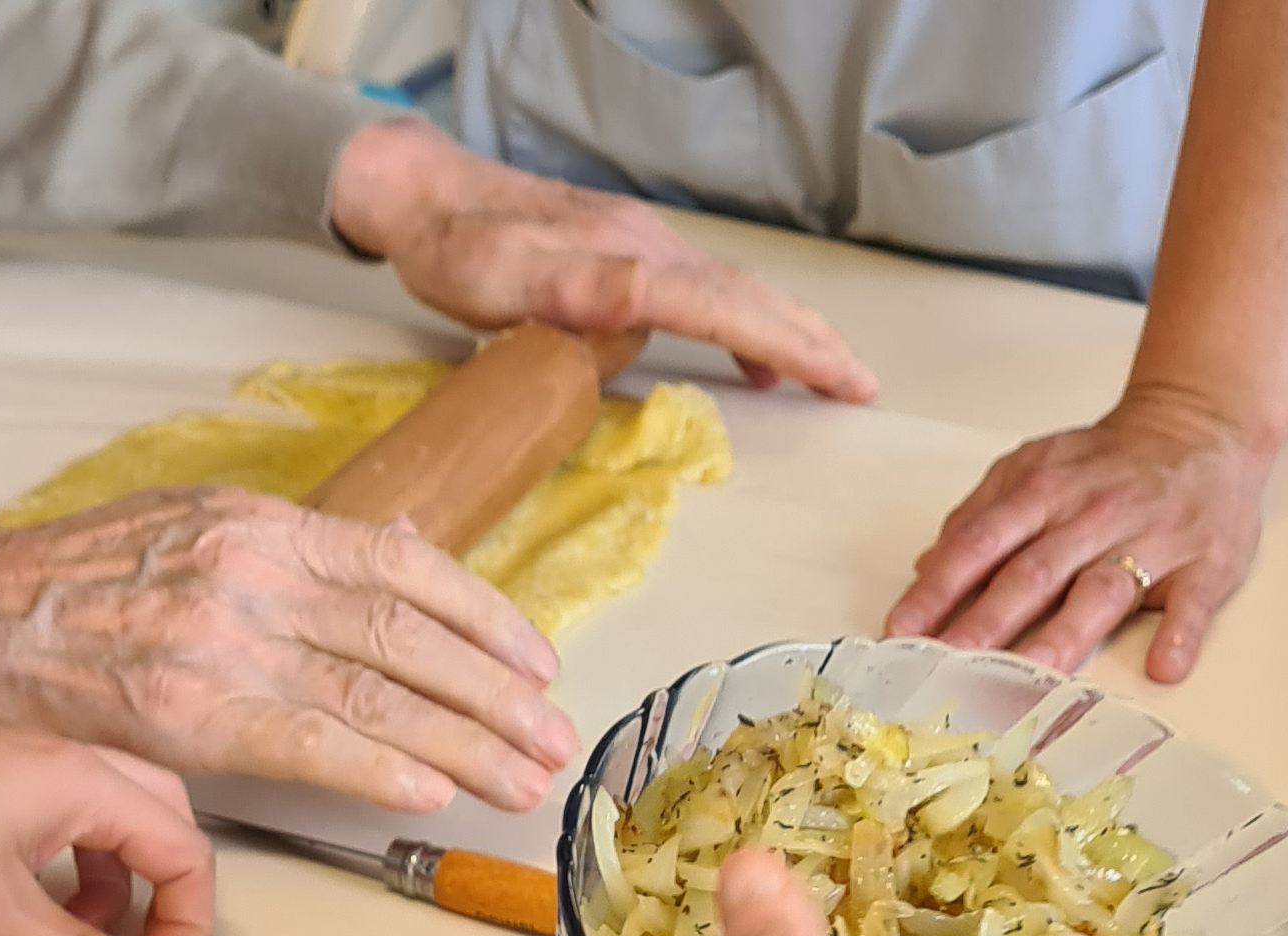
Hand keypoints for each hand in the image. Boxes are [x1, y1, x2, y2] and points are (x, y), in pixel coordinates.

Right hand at [0, 487, 576, 812]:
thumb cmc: (86, 579)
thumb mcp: (200, 521)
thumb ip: (297, 546)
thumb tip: (398, 554)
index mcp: (266, 525)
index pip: (407, 568)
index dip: (486, 617)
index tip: (538, 661)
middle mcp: (257, 575)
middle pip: (408, 639)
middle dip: (497, 695)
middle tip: (553, 736)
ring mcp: (226, 644)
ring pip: (376, 695)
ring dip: (465, 743)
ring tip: (521, 776)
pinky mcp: (193, 712)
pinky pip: (309, 743)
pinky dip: (379, 768)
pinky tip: (430, 791)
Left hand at [0, 718, 213, 935]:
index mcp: (85, 781)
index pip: (185, 848)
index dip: (188, 917)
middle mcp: (67, 760)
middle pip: (160, 817)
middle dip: (164, 888)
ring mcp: (25, 763)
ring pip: (110, 816)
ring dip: (113, 878)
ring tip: (74, 934)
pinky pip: (62, 816)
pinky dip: (68, 863)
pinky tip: (28, 905)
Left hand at [331, 118, 874, 402]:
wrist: (425, 198)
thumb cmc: (453, 252)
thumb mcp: (501, 281)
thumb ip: (575, 292)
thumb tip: (646, 305)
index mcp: (624, 261)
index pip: (723, 306)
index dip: (786, 343)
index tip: (838, 378)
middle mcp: (647, 245)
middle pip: (747, 294)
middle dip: (812, 340)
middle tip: (863, 386)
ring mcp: (641, 243)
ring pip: (734, 289)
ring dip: (789, 331)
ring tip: (834, 374)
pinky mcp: (628, 251)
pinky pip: (705, 288)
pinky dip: (743, 322)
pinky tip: (752, 357)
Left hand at [884, 389, 1274, 682]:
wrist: (1201, 426)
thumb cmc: (1105, 463)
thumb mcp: (1034, 468)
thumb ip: (980, 515)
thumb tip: (926, 567)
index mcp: (1043, 490)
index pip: (980, 542)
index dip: (938, 587)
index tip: (902, 630)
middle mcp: (1093, 514)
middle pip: (1033, 573)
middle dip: (986, 621)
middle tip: (949, 664)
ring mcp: (1152, 538)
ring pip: (1102, 591)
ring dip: (1066, 636)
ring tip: (1032, 677)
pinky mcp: (1207, 562)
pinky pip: (1194, 601)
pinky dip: (1180, 633)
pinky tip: (1162, 667)